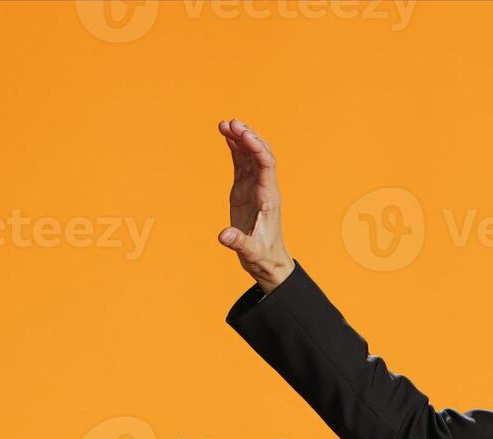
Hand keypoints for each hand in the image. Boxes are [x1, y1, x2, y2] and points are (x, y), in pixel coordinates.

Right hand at [216, 118, 294, 293]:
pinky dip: (235, 148)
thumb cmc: (263, 257)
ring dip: (240, 138)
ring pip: (251, 155)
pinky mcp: (245, 190)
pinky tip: (226, 135)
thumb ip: (239, 243)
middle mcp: (264, 188)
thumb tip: (223, 236)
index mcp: (269, 197)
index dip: (256, 147)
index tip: (242, 133)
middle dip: (247, 136)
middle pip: (260, 153)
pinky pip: (241, 163)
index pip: (266, 164)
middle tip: (230, 123)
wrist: (268, 262)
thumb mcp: (251, 253)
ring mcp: (255, 187)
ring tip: (224, 124)